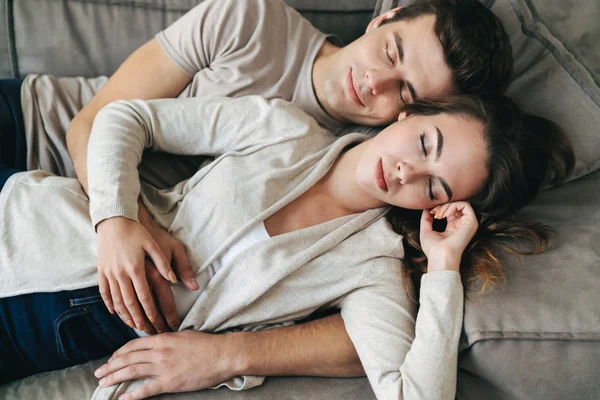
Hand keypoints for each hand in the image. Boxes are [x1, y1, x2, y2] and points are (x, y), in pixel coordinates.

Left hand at [94, 331, 235, 399]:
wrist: (223, 354)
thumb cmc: (207, 344)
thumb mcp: (184, 336)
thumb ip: (167, 340)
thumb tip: (156, 345)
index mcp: (163, 339)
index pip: (133, 345)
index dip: (119, 353)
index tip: (111, 359)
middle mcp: (160, 352)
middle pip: (128, 358)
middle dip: (110, 366)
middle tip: (99, 373)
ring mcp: (164, 367)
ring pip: (132, 371)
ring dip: (115, 377)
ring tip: (103, 383)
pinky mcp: (171, 382)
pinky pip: (146, 389)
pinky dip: (132, 395)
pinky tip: (122, 399)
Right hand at [97, 217, 194, 332]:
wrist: (114, 220)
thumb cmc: (138, 232)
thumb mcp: (156, 245)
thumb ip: (166, 264)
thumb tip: (176, 282)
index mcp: (137, 267)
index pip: (145, 296)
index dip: (152, 311)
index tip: (158, 322)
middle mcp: (121, 273)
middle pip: (130, 302)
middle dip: (139, 319)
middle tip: (147, 331)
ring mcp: (109, 273)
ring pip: (117, 300)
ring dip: (125, 315)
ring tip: (133, 326)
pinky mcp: (101, 271)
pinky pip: (104, 292)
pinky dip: (110, 304)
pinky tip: (116, 313)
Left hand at [419, 201, 478, 271]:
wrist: (440, 256)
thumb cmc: (433, 248)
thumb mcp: (426, 231)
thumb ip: (426, 219)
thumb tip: (426, 208)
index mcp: (452, 228)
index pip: (449, 211)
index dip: (439, 208)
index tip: (431, 213)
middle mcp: (461, 225)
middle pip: (454, 206)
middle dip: (442, 205)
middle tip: (434, 213)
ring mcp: (467, 224)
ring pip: (460, 204)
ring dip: (447, 205)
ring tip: (439, 214)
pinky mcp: (471, 222)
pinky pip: (466, 205)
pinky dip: (454, 206)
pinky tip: (446, 214)